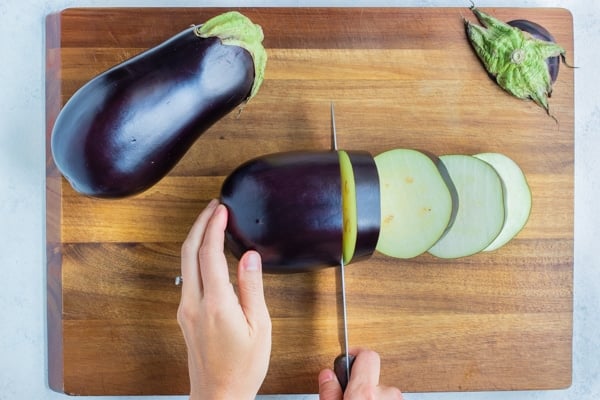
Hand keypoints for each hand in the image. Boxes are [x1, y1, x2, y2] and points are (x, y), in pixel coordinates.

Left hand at [177, 199, 271, 399]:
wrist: (219, 396)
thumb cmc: (242, 368)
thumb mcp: (259, 327)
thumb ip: (252, 288)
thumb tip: (249, 257)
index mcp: (216, 304)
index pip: (209, 253)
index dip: (214, 227)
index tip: (221, 209)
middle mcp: (194, 304)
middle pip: (188, 252)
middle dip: (199, 224)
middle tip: (212, 207)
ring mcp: (186, 309)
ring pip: (184, 263)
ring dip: (196, 239)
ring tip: (211, 224)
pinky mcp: (186, 315)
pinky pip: (187, 276)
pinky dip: (196, 256)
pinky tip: (208, 254)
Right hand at [318, 349, 402, 399]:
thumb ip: (330, 392)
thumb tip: (327, 375)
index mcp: (365, 392)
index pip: (367, 355)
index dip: (356, 354)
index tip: (349, 359)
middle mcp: (387, 394)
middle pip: (374, 375)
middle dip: (364, 383)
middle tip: (351, 396)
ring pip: (384, 391)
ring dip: (374, 396)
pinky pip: (390, 399)